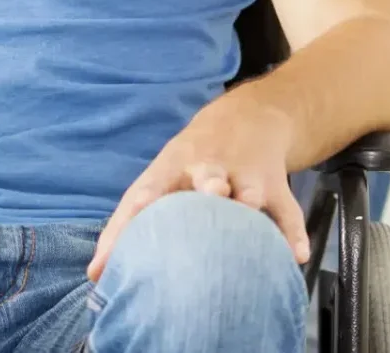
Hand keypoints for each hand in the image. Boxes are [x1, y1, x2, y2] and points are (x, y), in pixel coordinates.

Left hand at [87, 88, 307, 282]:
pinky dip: (291, 230)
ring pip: (247, 187)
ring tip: (247, 212)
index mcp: (172, 166)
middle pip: (204, 175)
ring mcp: (243, 170)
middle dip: (205, 187)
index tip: (111, 257)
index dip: (128, 223)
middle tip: (208, 197)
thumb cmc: (192, 160)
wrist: (247, 116)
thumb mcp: (163, 175)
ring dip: (246, 201)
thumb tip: (96, 273)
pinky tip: (294, 253)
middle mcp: (207, 165)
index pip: (145, 194)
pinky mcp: (273, 179)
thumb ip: (132, 223)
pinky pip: (285, 208)